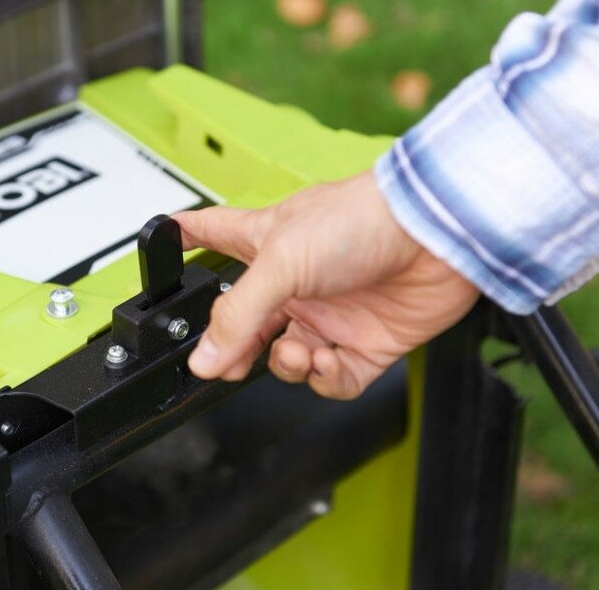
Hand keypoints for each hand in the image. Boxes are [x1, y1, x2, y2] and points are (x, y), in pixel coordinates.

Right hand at [173, 171, 479, 398]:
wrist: (435, 236)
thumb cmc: (362, 220)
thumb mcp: (280, 262)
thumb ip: (236, 314)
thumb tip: (204, 357)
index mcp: (265, 244)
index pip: (213, 235)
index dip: (185, 237)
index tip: (163, 240)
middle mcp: (296, 281)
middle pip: (247, 323)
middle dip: (234, 348)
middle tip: (228, 360)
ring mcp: (330, 313)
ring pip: (287, 358)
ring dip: (286, 365)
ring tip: (296, 352)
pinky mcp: (365, 343)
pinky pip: (332, 378)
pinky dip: (324, 379)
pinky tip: (325, 362)